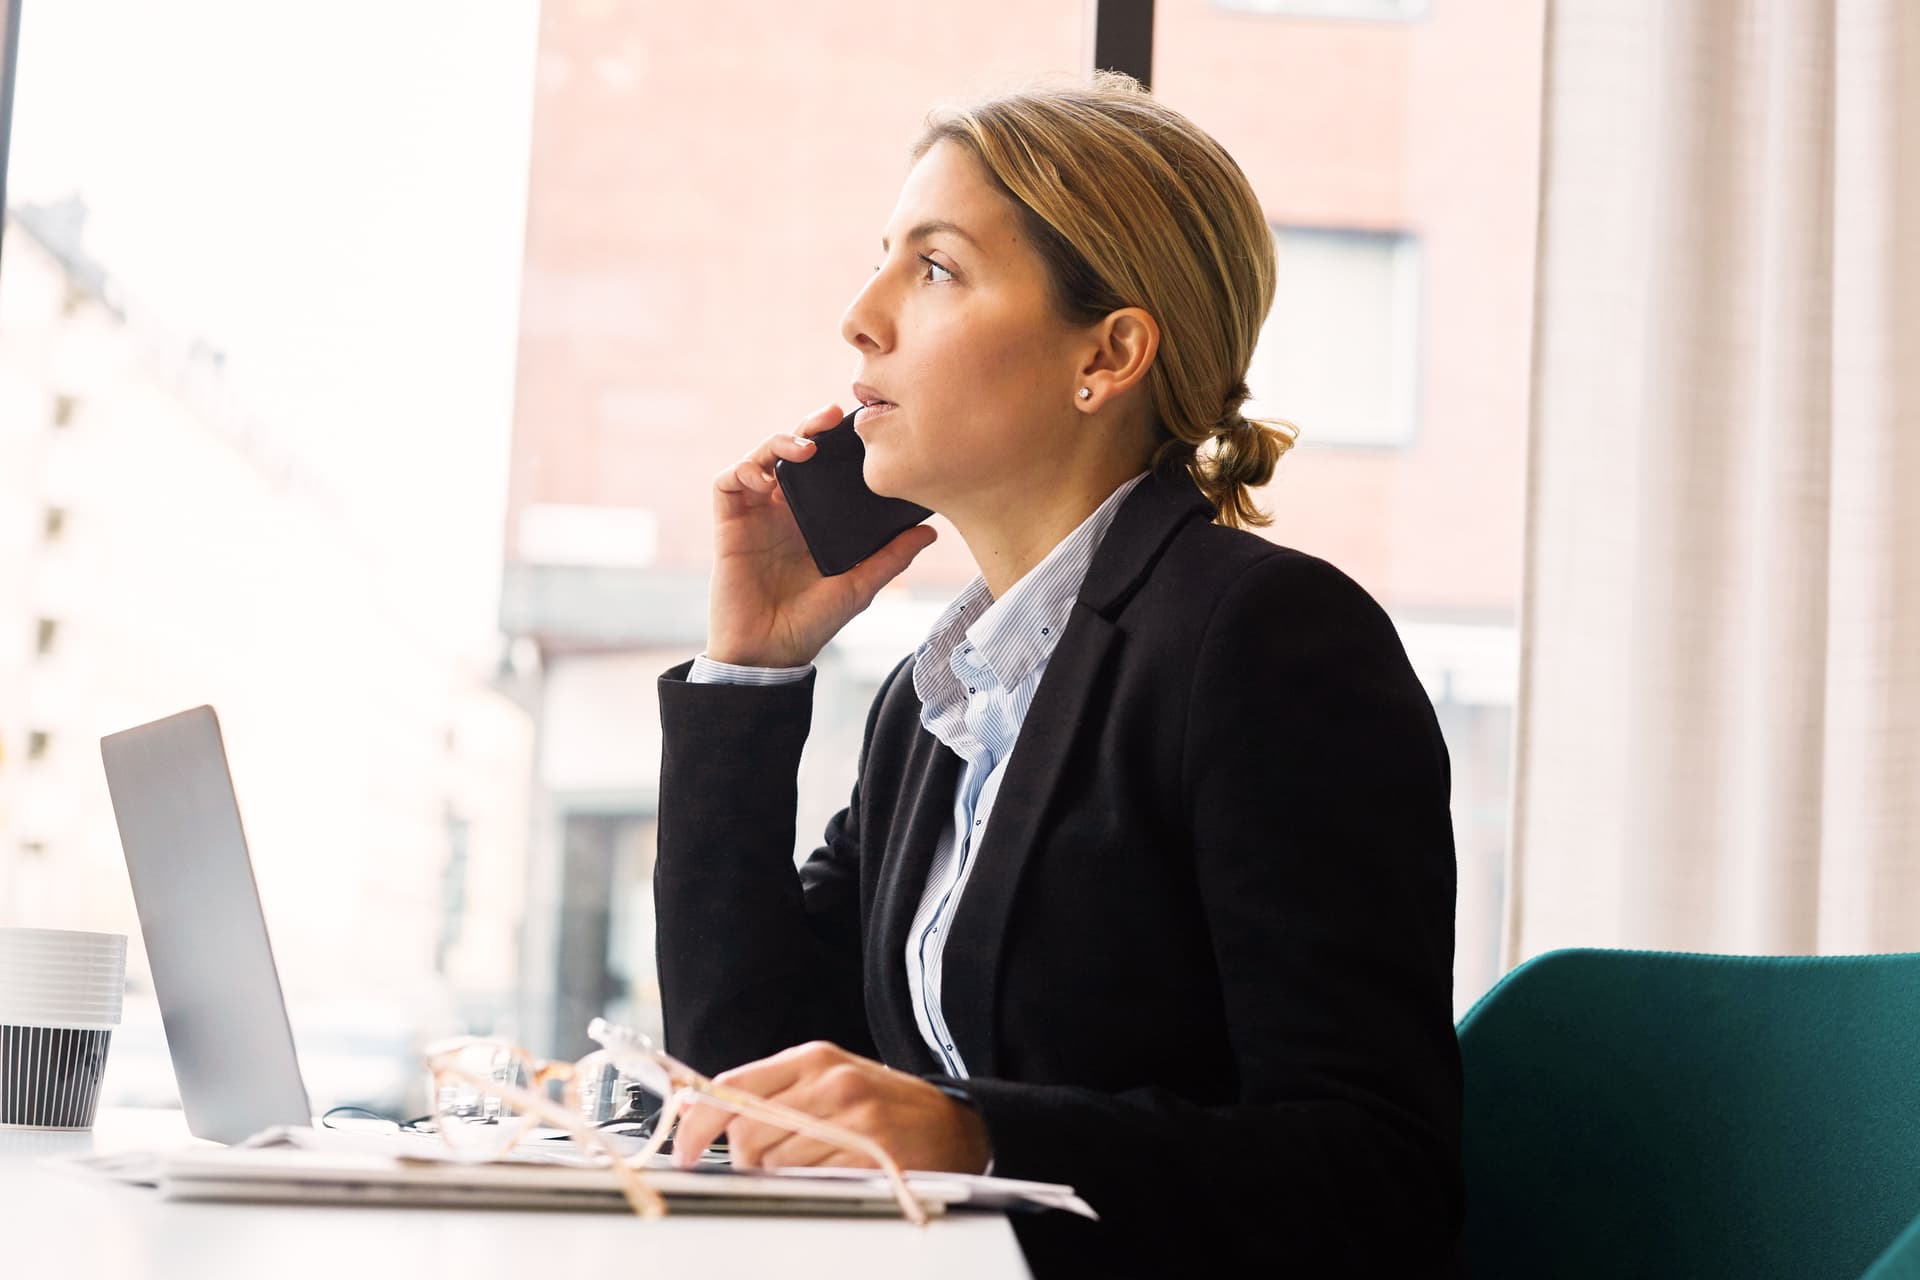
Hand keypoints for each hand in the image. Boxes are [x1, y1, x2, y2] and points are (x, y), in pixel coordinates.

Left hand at [669, 1040, 990, 1175]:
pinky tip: (834, 1174)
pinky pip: (812, 1182)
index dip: (697, 1124)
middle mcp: (830, 1081)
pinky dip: (812, 1186)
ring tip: (811, 1166)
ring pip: (775, 1162)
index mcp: (812, 1058)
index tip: (683, 1151)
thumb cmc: (882, 1106)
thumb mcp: (827, 1081)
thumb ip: (770, 1093)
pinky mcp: (870, 1154)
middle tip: (763, 1168)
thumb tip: (700, 1115)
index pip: (731, 1087)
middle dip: (743, 1161)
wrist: (954, 1124)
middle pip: (747, 1132)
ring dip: (780, 1176)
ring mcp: (853, 1117)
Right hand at [707, 404, 938, 667]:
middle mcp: (785, 509)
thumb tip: (931, 530)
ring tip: (805, 448)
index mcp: (815, 518)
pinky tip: (765, 476)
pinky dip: (743, 469)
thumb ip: (891, 557)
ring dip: (778, 441)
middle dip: (811, 426)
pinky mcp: (729, 524)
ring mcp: (756, 514)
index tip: (863, 426)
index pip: (826, 467)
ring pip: (760, 456)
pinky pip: (728, 482)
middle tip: (833, 416)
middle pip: (793, 450)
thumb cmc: (812, 623)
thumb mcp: (860, 586)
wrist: (769, 653)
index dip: (838, 442)